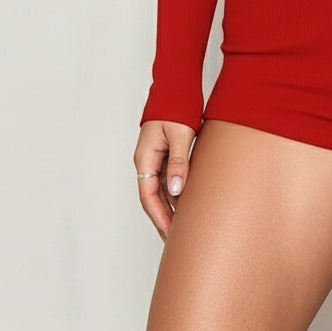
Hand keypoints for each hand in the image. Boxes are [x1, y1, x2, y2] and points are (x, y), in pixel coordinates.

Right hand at [133, 119, 195, 242]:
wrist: (176, 88)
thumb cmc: (177, 108)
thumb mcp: (180, 135)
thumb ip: (178, 163)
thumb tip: (175, 191)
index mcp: (145, 158)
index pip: (149, 197)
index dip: (159, 217)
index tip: (171, 234)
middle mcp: (147, 161)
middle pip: (152, 198)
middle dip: (163, 219)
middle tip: (176, 242)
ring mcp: (154, 159)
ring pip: (160, 191)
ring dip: (169, 209)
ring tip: (183, 229)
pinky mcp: (164, 155)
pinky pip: (167, 180)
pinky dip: (175, 195)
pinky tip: (185, 205)